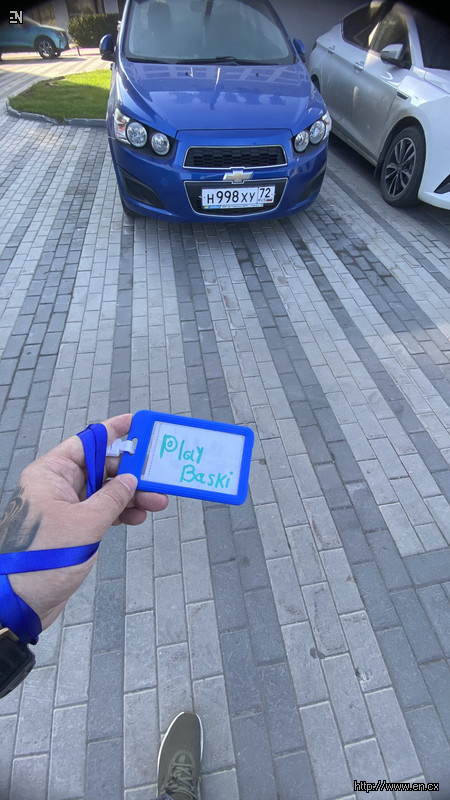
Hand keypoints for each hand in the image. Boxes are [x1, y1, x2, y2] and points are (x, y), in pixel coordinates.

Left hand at [0, 414, 168, 631]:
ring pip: (104, 491)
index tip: (136, 424)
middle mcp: (55, 486)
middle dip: (129, 473)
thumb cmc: (39, 561)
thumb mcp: (84, 525)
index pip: (85, 443)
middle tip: (156, 476)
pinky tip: (137, 517)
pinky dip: (120, 513)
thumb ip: (112, 499)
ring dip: (130, 496)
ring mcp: (63, 507)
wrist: (20, 602)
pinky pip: (101, 511)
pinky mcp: (71, 528)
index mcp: (50, 474)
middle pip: (99, 468)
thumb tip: (130, 481)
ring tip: (156, 502)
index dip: (112, 432)